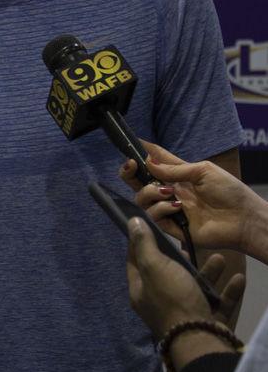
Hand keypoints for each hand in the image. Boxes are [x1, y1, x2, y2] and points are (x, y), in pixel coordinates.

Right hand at [120, 140, 255, 251]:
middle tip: (130, 167)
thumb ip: (174, 169)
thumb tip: (148, 162)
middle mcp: (170, 192)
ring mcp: (169, 209)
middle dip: (129, 174)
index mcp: (178, 176)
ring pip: (141, 200)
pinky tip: (177, 207)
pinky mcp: (172, 227)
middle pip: (139, 183)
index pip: (155, 163)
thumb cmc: (229, 191)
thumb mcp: (202, 171)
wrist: (243, 218)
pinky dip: (161, 209)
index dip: (142, 153)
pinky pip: (153, 217)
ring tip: (168, 192)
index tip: (132, 144)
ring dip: (149, 192)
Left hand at [126, 217, 244, 339]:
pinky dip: (228, 290)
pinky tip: (238, 278)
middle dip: (181, 258)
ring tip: (220, 258)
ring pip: (196, 286)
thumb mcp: (155, 267)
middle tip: (188, 246)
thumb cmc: (173, 299)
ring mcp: (183, 313)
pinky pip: (217, 302)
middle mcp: (159, 302)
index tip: (152, 225)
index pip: (136, 260)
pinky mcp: (205, 320)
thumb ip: (144, 245)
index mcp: (141, 290)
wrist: (199, 341)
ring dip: (209, 272)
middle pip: (168, 273)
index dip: (142, 241)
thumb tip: (131, 223)